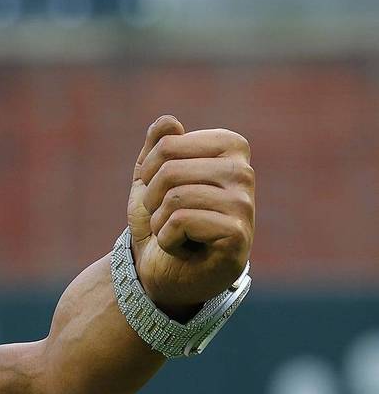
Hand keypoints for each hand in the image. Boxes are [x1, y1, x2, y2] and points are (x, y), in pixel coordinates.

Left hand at [127, 115, 255, 316]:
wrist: (162, 271)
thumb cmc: (160, 222)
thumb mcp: (148, 179)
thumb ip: (156, 147)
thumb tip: (168, 122)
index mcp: (229, 148)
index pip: (168, 143)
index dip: (149, 172)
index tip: (161, 192)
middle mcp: (244, 172)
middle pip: (169, 169)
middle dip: (153, 199)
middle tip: (167, 218)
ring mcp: (245, 204)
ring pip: (174, 196)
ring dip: (160, 222)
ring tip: (176, 234)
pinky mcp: (237, 234)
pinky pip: (180, 221)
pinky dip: (168, 240)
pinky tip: (185, 249)